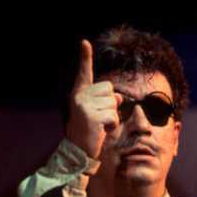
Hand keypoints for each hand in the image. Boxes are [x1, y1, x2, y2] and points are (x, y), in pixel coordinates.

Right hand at [65, 39, 122, 158]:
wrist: (77, 153)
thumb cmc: (88, 133)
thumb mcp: (96, 113)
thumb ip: (106, 101)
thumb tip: (120, 99)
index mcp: (78, 94)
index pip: (84, 73)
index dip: (85, 58)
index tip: (84, 43)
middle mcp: (79, 97)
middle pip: (110, 90)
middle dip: (110, 105)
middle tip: (97, 119)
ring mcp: (84, 106)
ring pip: (113, 103)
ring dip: (111, 116)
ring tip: (98, 126)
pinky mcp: (91, 116)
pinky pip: (113, 115)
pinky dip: (111, 124)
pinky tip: (100, 130)